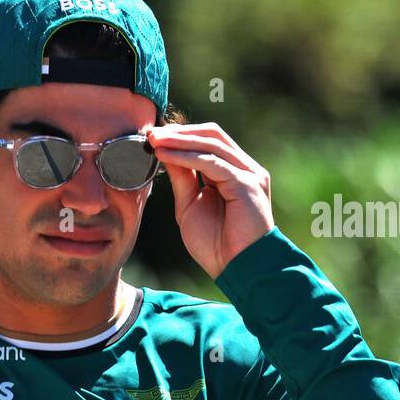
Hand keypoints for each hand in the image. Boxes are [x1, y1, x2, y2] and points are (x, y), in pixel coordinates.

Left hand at [146, 122, 274, 279]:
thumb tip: (164, 152)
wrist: (238, 268)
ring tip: (154, 140)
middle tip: (151, 133)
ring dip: (180, 140)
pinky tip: (166, 155)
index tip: (152, 136)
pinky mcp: (246, 183)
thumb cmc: (216, 244)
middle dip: (179, 132)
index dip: (180, 135)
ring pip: (212, 143)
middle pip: (212, 134)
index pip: (208, 141)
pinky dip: (187, 156)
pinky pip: (212, 162)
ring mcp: (248, 173)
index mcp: (233, 172)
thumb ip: (182, 179)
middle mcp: (244, 168)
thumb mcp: (190, 205)